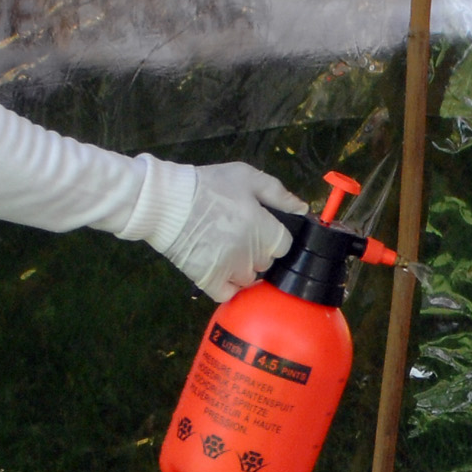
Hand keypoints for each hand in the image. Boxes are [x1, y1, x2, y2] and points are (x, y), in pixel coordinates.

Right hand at [159, 161, 308, 300]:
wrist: (168, 201)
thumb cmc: (209, 186)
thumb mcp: (247, 177)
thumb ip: (278, 194)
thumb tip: (302, 208)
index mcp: (266, 231)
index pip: (285, 246)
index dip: (273, 237)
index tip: (259, 228)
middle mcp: (253, 255)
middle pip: (267, 262)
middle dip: (258, 251)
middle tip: (237, 233)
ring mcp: (232, 271)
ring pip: (249, 278)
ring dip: (242, 268)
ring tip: (225, 250)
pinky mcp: (210, 281)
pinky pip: (229, 293)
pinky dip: (227, 287)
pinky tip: (221, 272)